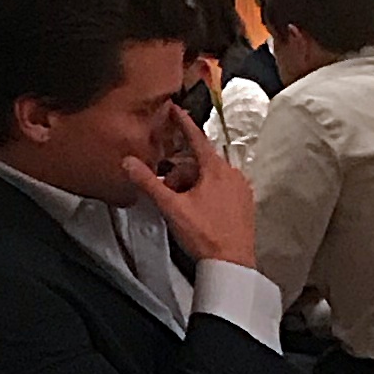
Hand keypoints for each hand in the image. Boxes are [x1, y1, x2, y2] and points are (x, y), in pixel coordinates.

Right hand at [121, 105, 256, 272]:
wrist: (231, 263)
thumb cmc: (205, 235)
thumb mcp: (172, 207)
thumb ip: (148, 182)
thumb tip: (129, 163)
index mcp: (216, 170)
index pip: (196, 138)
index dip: (183, 123)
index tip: (175, 110)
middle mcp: (232, 174)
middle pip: (199, 163)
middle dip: (180, 174)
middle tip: (167, 192)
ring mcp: (241, 189)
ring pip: (210, 177)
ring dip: (192, 185)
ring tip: (182, 207)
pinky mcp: (244, 203)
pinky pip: (221, 189)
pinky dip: (206, 194)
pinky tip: (197, 212)